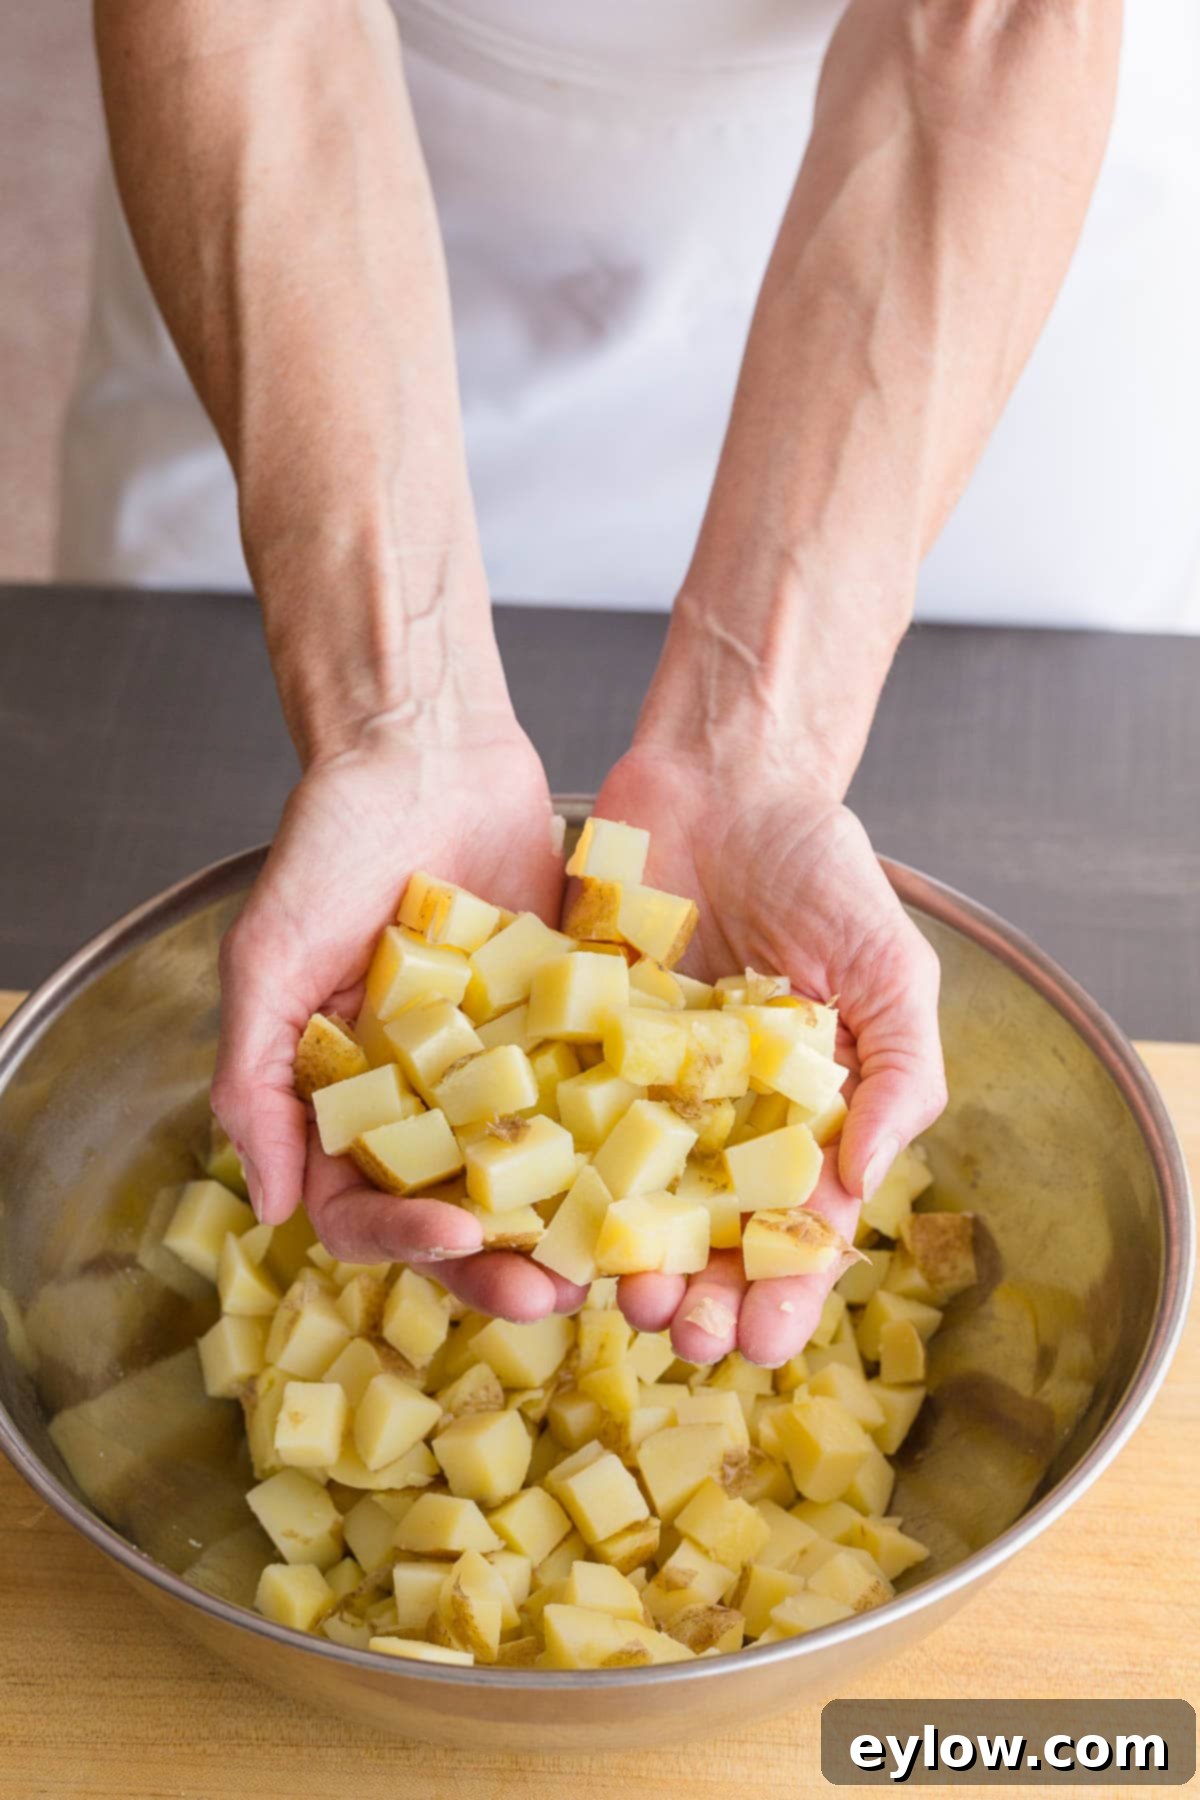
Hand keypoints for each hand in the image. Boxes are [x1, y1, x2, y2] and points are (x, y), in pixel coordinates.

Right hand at [211, 717, 586, 1320]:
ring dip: (569, 1223)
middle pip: (459, 1212)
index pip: (363, 1204)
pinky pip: (596, 1095)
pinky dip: (624, 1138)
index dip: (401, 1236)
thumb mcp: (269, 955)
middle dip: (499, 1262)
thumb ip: (255, 1076)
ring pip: (536, 1174)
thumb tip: (265, 1202)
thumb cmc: (327, 841)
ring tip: (614, 1256)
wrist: (423, 745)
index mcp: (346, 1102)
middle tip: (553, 1295)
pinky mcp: (569, 1024)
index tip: (451, 1234)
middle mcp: (425, 1101)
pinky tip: (665, 1168)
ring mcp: (502, 1069)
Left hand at [592, 741, 946, 1363]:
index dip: (785, 1291)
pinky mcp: (561, 1040)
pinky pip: (545, 1118)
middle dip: (696, 1295)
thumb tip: (867, 1180)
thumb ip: (899, 1072)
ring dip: (615, 1256)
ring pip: (617, 1196)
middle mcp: (706, 1118)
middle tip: (679, 1334)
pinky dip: (540, 1171)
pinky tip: (536, 1217)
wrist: (724, 775)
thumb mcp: (891, 967)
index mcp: (792, 1119)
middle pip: (699, 1233)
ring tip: (613, 1295)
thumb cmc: (823, 868)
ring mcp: (629, 1085)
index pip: (792, 1228)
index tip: (768, 1341)